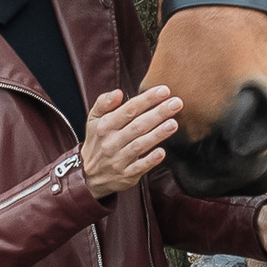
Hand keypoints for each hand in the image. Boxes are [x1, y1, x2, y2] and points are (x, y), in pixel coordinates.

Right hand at [80, 84, 180, 199]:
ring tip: (174, 124)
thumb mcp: (93, 119)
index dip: (147, 99)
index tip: (165, 90)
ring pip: (140, 145)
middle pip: (138, 125)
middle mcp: (111, 142)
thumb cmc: (97, 141)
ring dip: (157, 134)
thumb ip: (104, 102)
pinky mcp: (126, 175)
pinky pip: (139, 167)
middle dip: (158, 113)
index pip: (129, 110)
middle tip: (177, 103)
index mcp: (105, 126)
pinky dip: (150, 160)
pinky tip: (162, 152)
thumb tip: (118, 92)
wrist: (89, 175)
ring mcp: (118, 160)